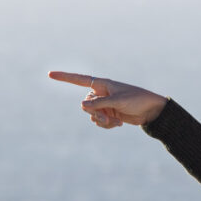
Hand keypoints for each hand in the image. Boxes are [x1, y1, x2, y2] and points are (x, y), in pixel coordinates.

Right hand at [48, 71, 167, 127]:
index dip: (64, 77)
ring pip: (91, 115)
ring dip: (101, 121)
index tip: (50, 74)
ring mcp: (104, 105)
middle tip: (107, 116)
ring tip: (114, 122)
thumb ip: (99, 104)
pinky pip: (98, 122)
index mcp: (102, 84)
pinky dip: (106, 125)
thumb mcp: (117, 101)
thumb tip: (81, 106)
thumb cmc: (137, 100)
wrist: (151, 111)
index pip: (79, 80)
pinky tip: (118, 125)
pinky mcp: (108, 115)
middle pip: (85, 104)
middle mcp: (101, 93)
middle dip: (94, 113)